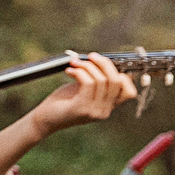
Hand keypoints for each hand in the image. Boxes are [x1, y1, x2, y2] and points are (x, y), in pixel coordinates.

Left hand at [26, 54, 140, 139]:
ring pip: (101, 79)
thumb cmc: (63, 101)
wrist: (45, 118)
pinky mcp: (82, 109)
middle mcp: (105, 111)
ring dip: (87, 66)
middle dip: (104, 63)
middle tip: (91, 56)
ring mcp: (95, 111)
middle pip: (117, 80)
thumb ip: (97, 79)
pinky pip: (89, 83)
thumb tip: (104, 61)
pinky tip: (69, 71)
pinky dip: (80, 72)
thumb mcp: (84, 89)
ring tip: (74, 63)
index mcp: (108, 106)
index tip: (107, 64)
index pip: (129, 92)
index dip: (123, 75)